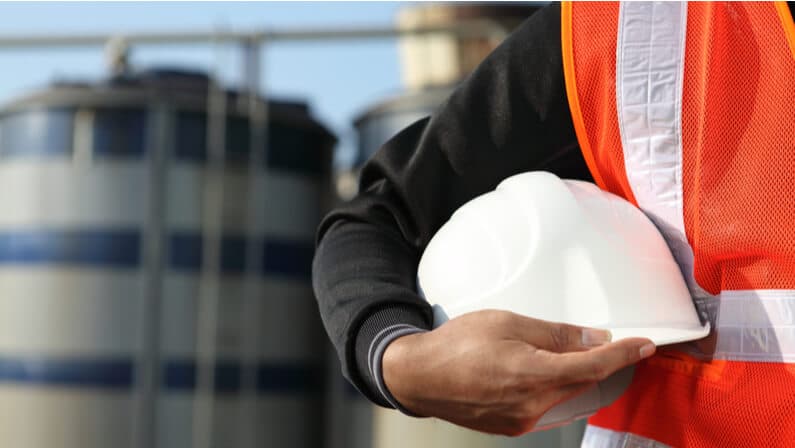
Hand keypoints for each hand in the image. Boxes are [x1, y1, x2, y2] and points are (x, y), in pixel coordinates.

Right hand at [382, 310, 654, 435]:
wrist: (418, 376)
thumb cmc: (454, 345)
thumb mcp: (507, 323)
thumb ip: (555, 333)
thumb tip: (593, 338)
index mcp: (532, 374)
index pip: (593, 366)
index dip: (623, 355)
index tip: (644, 346)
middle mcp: (531, 404)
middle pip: (581, 382)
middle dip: (596, 362)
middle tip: (603, 342)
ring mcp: (521, 420)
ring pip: (563, 394)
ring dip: (570, 375)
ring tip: (550, 353)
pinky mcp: (511, 427)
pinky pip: (544, 406)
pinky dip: (548, 388)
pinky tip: (530, 371)